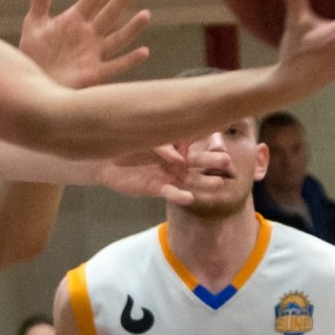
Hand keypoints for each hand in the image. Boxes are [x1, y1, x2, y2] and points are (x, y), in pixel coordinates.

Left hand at [21, 0, 150, 89]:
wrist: (33, 85)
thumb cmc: (33, 55)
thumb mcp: (34, 25)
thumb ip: (41, 1)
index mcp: (75, 20)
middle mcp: (88, 35)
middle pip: (109, 15)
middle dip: (120, 1)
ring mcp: (93, 54)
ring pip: (117, 39)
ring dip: (131, 28)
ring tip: (145, 15)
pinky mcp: (94, 74)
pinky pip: (115, 67)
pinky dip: (129, 61)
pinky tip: (143, 52)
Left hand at [95, 141, 231, 204]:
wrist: (105, 160)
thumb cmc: (127, 144)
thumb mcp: (146, 140)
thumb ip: (163, 147)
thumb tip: (179, 159)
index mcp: (175, 145)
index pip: (195, 142)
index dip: (208, 140)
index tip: (223, 136)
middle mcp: (175, 161)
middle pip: (197, 163)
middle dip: (212, 164)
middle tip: (229, 164)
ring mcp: (167, 175)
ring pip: (188, 180)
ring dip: (203, 184)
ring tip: (219, 185)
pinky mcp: (156, 188)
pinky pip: (170, 192)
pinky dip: (179, 196)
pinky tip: (190, 198)